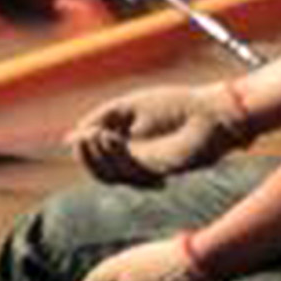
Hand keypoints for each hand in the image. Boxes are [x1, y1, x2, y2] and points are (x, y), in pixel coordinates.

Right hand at [72, 83, 243, 185]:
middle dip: (87, 155)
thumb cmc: (174, 105)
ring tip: (105, 135)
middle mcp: (133, 159)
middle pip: (98, 170)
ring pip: (110, 175)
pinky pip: (128, 175)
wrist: (210, 114)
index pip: (94, 156)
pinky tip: (115, 140)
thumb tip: (70, 138)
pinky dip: (116, 159)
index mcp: (124, 142)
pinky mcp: (158, 173)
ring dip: (100, 156)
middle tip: (90, 136)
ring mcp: (145, 167)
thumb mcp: (127, 108)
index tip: (83, 134)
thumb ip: (100, 122)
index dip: (82, 149)